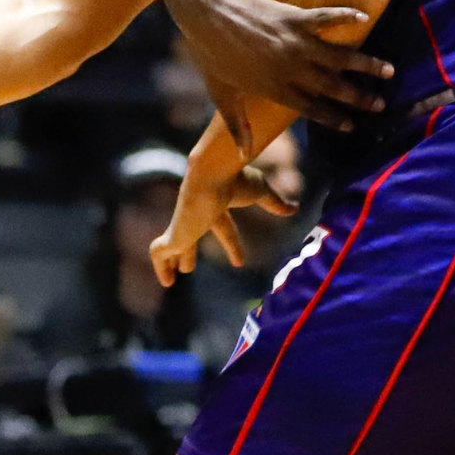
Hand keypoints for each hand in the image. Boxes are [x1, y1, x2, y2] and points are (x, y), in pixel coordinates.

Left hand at [150, 164, 296, 286]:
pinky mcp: (175, 233)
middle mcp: (197, 214)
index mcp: (216, 204)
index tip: (238, 263)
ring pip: (172, 246)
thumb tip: (295, 209)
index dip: (232, 245)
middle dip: (188, 252)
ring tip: (170, 282)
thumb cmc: (236, 179)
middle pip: (190, 237)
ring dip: (170, 262)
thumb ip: (275, 203)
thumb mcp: (261, 192)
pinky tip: (165, 279)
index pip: (224, 228)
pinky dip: (160, 265)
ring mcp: (184, 224)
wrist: (212, 173)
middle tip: (187, 269)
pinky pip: (160, 251)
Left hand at [180, 0, 390, 156]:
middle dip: (359, 97)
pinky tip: (363, 18)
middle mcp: (291, 68)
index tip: (352, 125)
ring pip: (339, 57)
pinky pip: (327, 18)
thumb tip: (242, 155)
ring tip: (388, 70)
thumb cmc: (210, 55)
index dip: (334, 118)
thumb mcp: (222, 94)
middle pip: (333, 87)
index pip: (312, 109)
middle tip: (380, 104)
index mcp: (276, 88)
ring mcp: (295, 42)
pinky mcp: (295, 18)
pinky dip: (346, 17)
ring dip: (365, 64)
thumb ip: (236, 125)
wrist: (206, 15)